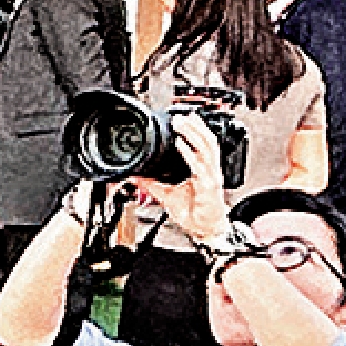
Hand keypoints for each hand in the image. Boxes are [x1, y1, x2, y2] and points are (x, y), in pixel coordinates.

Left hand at [141, 115, 232, 249]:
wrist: (205, 230)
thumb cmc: (194, 213)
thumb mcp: (167, 195)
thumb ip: (152, 184)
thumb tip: (135, 176)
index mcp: (202, 169)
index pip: (202, 144)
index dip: (195, 129)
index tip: (183, 118)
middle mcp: (208, 170)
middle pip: (206, 141)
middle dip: (194, 126)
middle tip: (180, 115)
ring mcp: (210, 177)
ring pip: (205, 149)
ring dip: (193, 134)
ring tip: (181, 123)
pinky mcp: (208, 186)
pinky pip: (199, 166)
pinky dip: (189, 154)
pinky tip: (181, 144)